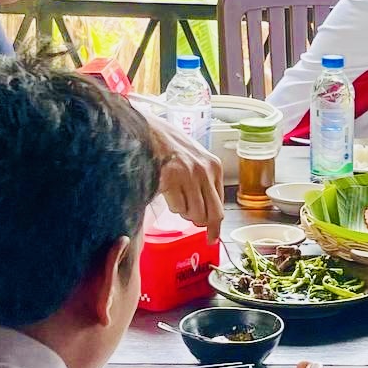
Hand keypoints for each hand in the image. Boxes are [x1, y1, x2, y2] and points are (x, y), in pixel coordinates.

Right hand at [144, 115, 225, 231]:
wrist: (146, 130)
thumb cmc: (168, 146)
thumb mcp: (195, 160)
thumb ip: (204, 182)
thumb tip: (207, 216)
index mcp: (214, 166)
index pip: (220, 206)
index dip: (215, 226)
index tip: (211, 238)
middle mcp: (204, 171)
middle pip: (210, 214)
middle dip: (199, 222)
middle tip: (190, 218)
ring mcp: (188, 174)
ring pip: (193, 213)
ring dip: (183, 212)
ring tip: (176, 195)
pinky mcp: (171, 178)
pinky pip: (176, 207)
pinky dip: (171, 204)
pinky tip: (167, 189)